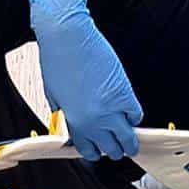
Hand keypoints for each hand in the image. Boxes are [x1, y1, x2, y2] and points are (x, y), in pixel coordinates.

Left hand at [29, 0, 141, 161]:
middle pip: (111, 149)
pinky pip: (136, 114)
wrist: (67, 36)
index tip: (99, 148)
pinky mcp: (124, 94)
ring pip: (128, 139)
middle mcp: (94, 121)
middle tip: (118, 145)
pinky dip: (134, 115)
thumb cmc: (56, 59)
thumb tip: (68, 120)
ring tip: (131, 141)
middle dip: (114, 149)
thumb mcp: (52, 94)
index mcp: (74, 122)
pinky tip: (129, 112)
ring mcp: (111, 109)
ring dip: (130, 142)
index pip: (88, 150)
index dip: (95, 151)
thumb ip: (63, 113)